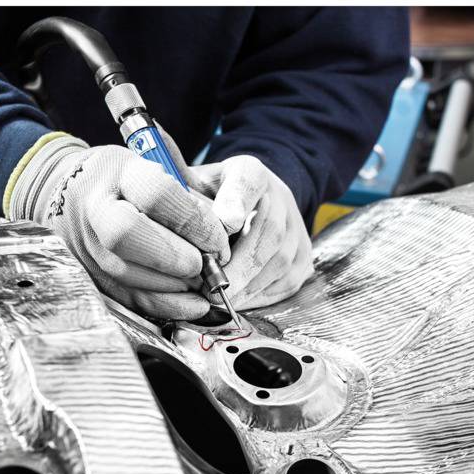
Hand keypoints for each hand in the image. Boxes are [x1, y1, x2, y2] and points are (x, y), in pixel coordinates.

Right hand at [6, 134, 227, 319]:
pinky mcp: (89, 274)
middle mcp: (96, 207)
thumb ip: (199, 194)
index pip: (156, 194)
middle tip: (203, 265)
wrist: (75, 190)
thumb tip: (230, 225)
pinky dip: (164, 306)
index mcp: (121, 171)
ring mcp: (86, 243)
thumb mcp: (169, 167)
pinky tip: (192, 304)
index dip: (193, 222)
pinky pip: (125, 298)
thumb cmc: (133, 180)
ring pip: (125, 272)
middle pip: (127, 234)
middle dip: (175, 257)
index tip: (217, 240)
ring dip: (172, 285)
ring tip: (199, 283)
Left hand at [184, 155, 314, 309]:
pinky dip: (262, 296)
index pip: (247, 182)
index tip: (227, 224)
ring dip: (249, 286)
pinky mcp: (304, 255)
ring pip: (280, 261)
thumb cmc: (213, 201)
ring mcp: (296, 226)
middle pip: (269, 232)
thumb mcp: (195, 187)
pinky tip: (240, 301)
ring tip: (221, 301)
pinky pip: (287, 281)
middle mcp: (281, 196)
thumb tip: (170, 221)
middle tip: (211, 289)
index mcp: (250, 173)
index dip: (237, 203)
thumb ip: (184, 199)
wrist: (251, 202)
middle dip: (239, 267)